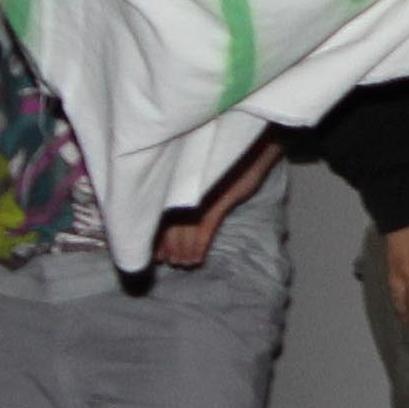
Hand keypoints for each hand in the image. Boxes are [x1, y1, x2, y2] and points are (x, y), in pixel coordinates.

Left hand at [154, 143, 273, 270]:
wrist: (252, 144)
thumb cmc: (227, 156)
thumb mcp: (203, 174)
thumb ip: (189, 192)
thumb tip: (170, 216)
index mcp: (176, 182)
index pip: (160, 215)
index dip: (156, 236)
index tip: (156, 253)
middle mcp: (184, 189)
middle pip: (170, 225)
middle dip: (170, 247)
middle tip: (170, 261)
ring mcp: (202, 194)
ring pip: (185, 230)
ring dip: (183, 250)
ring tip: (183, 263)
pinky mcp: (220, 199)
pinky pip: (205, 227)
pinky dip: (200, 245)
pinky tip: (198, 259)